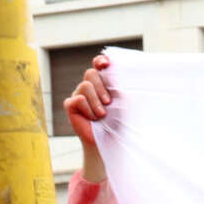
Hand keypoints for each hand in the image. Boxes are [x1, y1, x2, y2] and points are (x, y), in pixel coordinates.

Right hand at [64, 55, 113, 181]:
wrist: (109, 141)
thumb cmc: (119, 122)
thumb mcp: (124, 105)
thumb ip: (123, 91)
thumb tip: (132, 79)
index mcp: (104, 83)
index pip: (99, 65)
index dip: (101, 62)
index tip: (105, 64)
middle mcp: (90, 86)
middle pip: (91, 73)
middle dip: (101, 87)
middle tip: (109, 102)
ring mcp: (79, 94)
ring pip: (85, 86)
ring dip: (96, 102)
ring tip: (102, 115)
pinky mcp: (71, 105)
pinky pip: (77, 100)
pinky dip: (87, 109)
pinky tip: (93, 119)